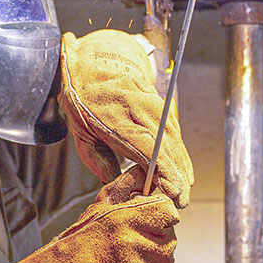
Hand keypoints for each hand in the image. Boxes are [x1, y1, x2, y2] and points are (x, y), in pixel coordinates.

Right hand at [0, 167, 178, 262]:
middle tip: (126, 252)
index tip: (148, 222)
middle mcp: (142, 238)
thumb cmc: (76, 246)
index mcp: (131, 215)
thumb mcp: (98, 209)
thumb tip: (141, 172)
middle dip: (152, 244)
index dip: (159, 215)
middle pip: (168, 238)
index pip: (168, 209)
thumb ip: (125, 189)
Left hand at [58, 29, 192, 207]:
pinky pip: (175, 133)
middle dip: (176, 176)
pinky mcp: (161, 106)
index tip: (171, 189)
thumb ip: (96, 159)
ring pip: (174, 140)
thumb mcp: (79, 129)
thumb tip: (114, 185)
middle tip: (181, 202)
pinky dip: (179, 154)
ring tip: (183, 192)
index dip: (162, 170)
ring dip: (181, 167)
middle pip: (165, 146)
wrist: (98, 60)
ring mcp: (153, 105)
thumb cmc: (84, 96)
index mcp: (115, 116)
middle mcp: (139, 109)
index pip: (146, 146)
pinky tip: (182, 171)